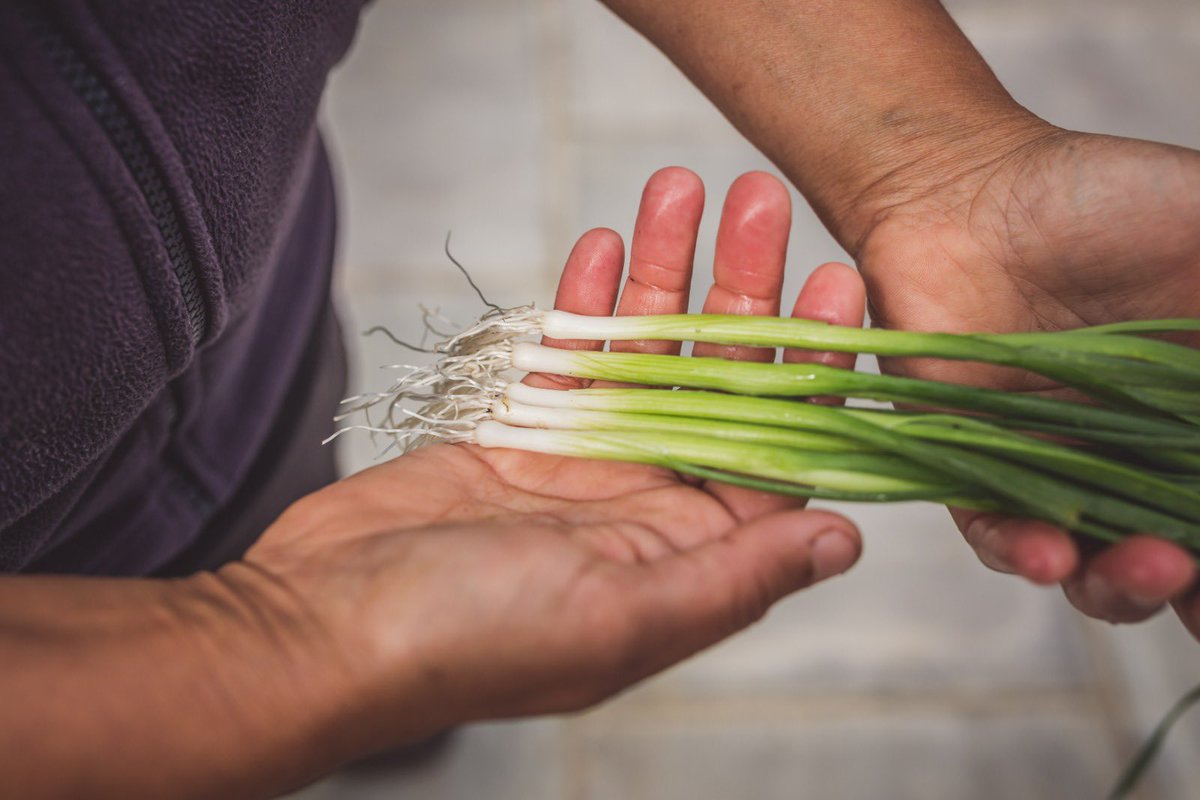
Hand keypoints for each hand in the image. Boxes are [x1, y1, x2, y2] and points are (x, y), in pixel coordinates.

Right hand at [239, 168, 864, 752]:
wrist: (323, 625)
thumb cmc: (469, 643)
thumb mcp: (620, 617)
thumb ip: (736, 577)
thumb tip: (843, 539)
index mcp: (688, 556)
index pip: (778, 449)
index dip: (811, 369)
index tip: (834, 285)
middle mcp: (646, 505)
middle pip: (715, 382)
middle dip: (740, 292)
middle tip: (759, 204)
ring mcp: (581, 462)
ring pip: (641, 351)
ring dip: (663, 271)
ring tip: (680, 190)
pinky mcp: (517, 431)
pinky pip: (567, 352)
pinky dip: (587, 297)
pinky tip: (607, 242)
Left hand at [855, 125, 1199, 635]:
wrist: (967, 189)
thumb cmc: (1100, 199)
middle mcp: (1137, 459)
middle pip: (1186, 559)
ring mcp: (1058, 468)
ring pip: (1096, 566)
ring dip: (1130, 585)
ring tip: (1157, 567)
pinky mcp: (974, 467)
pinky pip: (995, 532)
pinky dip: (1024, 552)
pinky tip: (1050, 554)